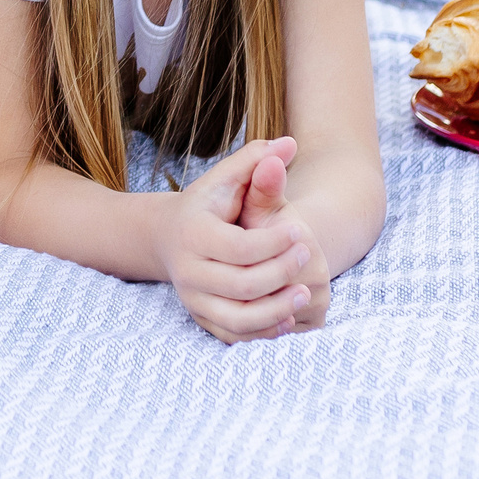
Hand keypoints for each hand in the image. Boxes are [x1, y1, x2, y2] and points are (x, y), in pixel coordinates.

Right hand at [151, 137, 316, 343]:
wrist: (168, 237)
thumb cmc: (208, 204)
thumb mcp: (226, 179)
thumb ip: (256, 160)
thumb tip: (290, 143)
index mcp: (193, 235)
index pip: (239, 247)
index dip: (274, 243)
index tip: (300, 232)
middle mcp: (187, 271)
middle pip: (242, 285)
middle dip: (282, 272)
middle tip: (310, 256)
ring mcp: (193, 299)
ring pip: (239, 318)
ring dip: (277, 310)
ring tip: (306, 293)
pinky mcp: (201, 318)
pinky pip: (235, 335)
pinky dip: (264, 331)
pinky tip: (289, 316)